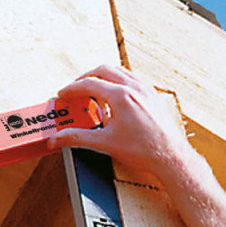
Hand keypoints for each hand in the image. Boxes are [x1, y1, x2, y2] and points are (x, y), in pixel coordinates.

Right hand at [48, 65, 194, 183]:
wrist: (170, 156)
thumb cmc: (142, 150)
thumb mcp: (104, 143)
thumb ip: (77, 138)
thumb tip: (56, 139)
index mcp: (121, 96)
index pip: (89, 84)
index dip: (72, 89)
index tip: (63, 95)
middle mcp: (135, 88)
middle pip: (104, 70)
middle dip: (85, 78)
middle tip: (75, 90)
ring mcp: (146, 89)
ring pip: (119, 72)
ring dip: (102, 78)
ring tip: (91, 92)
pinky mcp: (152, 95)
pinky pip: (131, 79)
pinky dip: (117, 82)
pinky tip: (113, 98)